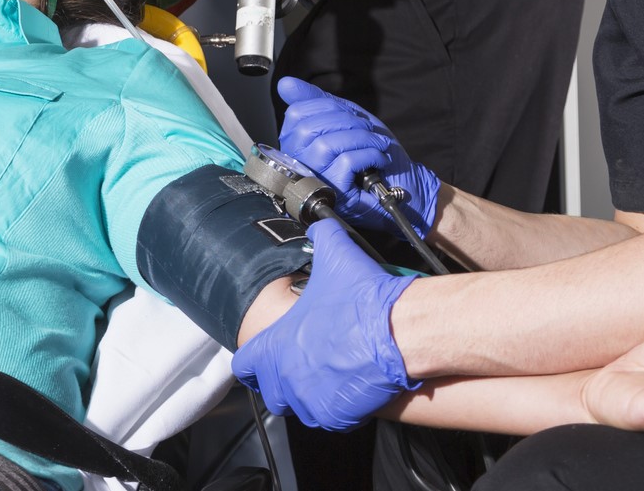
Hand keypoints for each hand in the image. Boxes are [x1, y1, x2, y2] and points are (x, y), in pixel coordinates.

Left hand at [232, 219, 418, 431]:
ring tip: (328, 378)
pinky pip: (330, 420)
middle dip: (283, 382)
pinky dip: (337, 409)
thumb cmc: (363, 300)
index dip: (254, 360)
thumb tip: (319, 222)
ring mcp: (312, 400)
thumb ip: (321, 237)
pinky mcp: (338, 415)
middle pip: (272, 392)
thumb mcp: (335, 255)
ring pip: (301, 409)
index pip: (244, 364)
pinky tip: (349, 390)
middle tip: (302, 368)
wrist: (400, 333)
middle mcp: (287, 377)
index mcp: (276, 344)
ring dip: (310, 396)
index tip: (264, 357)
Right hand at [278, 77, 440, 237]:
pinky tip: (379, 159)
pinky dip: (369, 154)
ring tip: (378, 143)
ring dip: (361, 138)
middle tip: (368, 128)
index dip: (328, 105)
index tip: (352, 114)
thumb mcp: (344, 119)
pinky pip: (345, 162)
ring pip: (326, 145)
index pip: (296, 113)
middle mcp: (298, 163)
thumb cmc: (372, 154)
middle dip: (346, 120)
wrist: (402, 186)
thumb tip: (285, 83)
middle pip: (308, 128)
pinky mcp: (333, 194)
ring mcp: (314, 181)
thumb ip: (317, 101)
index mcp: (296, 143)